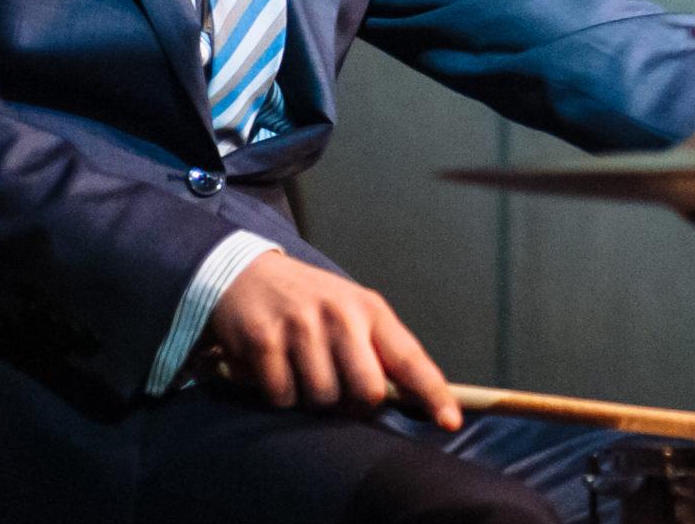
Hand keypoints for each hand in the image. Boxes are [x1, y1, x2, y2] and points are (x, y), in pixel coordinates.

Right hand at [207, 252, 461, 429]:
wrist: (245, 273)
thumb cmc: (309, 302)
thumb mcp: (351, 311)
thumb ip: (378, 350)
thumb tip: (408, 400)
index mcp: (370, 310)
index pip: (410, 358)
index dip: (433, 393)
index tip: (449, 421)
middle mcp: (340, 315)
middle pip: (366, 392)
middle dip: (353, 405)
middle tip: (336, 388)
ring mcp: (301, 326)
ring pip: (322, 399)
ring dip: (310, 399)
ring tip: (299, 369)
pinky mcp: (264, 339)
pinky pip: (281, 396)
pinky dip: (277, 394)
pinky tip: (273, 367)